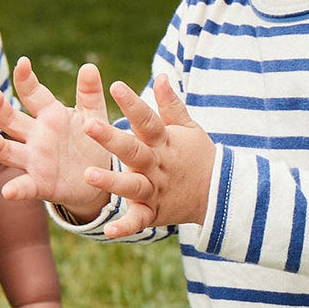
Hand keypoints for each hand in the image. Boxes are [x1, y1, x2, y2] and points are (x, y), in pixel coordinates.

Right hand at [0, 58, 111, 220]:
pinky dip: (15, 189)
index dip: (25, 79)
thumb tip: (89, 67)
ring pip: (10, 151)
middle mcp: (36, 136)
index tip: (23, 63)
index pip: (32, 94)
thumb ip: (90, 94)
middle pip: (10, 120)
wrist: (99, 178)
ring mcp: (34, 160)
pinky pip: (24, 186)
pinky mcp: (40, 184)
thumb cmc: (91, 141)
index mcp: (49, 115)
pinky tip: (7, 192)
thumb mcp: (94, 116)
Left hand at [82, 73, 215, 237]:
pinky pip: (138, 221)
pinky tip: (109, 232)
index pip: (147, 119)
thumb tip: (161, 75)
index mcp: (164, 142)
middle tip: (88, 125)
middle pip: (133, 150)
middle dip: (111, 138)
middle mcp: (157, 165)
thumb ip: (171, 105)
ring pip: (132, 185)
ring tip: (88, 175)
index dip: (132, 103)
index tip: (116, 86)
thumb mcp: (188, 129)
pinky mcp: (153, 213)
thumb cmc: (198, 156)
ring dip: (111, 181)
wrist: (220, 195)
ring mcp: (155, 190)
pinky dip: (125, 228)